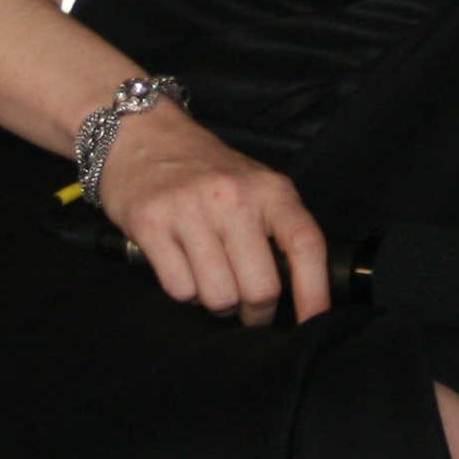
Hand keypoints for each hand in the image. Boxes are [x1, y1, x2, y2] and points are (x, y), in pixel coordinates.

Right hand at [96, 98, 330, 326]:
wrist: (143, 134)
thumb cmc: (204, 169)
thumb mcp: (254, 184)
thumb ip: (276, 228)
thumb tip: (296, 290)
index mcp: (269, 189)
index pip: (305, 245)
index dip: (314, 292)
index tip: (314, 323)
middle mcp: (233, 197)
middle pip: (260, 288)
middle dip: (255, 312)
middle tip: (247, 306)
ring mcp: (190, 210)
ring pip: (219, 297)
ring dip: (217, 304)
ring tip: (211, 280)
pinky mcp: (152, 224)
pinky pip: (179, 290)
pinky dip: (184, 292)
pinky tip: (183, 268)